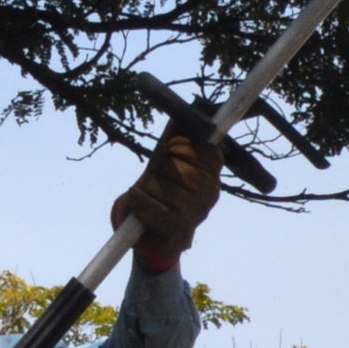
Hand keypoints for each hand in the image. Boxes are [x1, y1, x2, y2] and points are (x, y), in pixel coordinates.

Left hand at [116, 119, 223, 267]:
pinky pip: (155, 207)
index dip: (185, 145)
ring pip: (167, 185)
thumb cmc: (161, 190)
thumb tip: (184, 113)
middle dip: (162, 165)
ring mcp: (198, 213)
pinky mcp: (180, 230)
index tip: (171, 148)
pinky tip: (137, 198)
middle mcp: (211, 193)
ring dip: (147, 185)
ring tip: (144, 191)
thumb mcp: (166, 160)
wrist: (152, 233)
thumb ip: (176, 137)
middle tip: (155, 174)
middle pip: (184, 165)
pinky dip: (140, 200)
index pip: (209, 150)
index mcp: (211, 174)